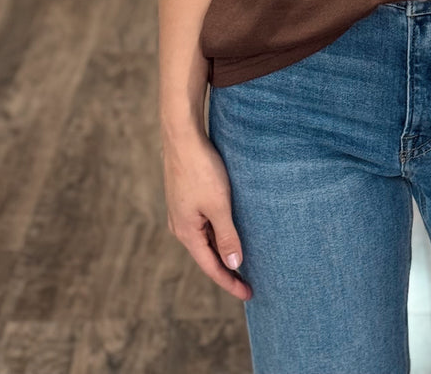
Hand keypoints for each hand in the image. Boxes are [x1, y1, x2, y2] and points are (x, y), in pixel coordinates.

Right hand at [161, 126, 253, 301]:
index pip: (211, 267)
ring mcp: (181, 211)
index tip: (249, 294)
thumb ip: (226, 235)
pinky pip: (204, 223)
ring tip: (243, 258)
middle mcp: (180, 226)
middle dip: (227, 269)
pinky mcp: (185, 197)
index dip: (230, 282)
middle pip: (207, 255)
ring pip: (205, 238)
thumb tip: (234, 263)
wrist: (182, 136)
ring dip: (222, 249)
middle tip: (249, 281)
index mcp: (187, 232)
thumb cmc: (201, 169)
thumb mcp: (218, 205)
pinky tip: (230, 228)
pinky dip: (218, 232)